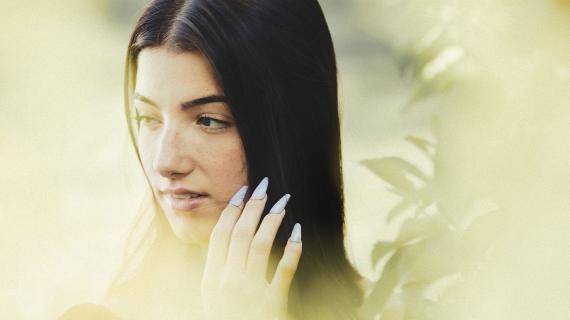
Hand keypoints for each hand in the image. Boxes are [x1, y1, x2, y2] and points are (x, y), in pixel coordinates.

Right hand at [201, 177, 301, 319]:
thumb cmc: (226, 317)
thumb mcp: (212, 295)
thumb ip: (218, 266)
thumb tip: (230, 232)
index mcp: (211, 278)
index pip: (221, 234)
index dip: (232, 210)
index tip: (243, 191)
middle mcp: (228, 281)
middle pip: (241, 234)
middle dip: (253, 206)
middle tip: (264, 187)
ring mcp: (250, 292)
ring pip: (261, 245)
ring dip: (272, 220)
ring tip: (282, 202)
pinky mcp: (272, 303)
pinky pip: (284, 270)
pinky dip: (292, 249)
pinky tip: (298, 232)